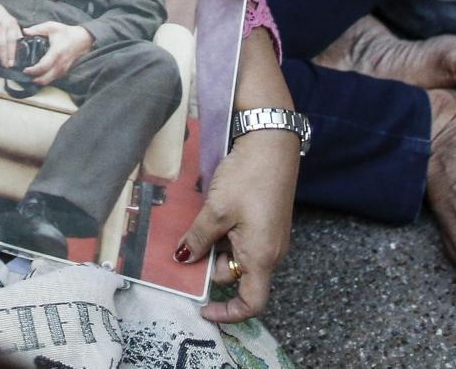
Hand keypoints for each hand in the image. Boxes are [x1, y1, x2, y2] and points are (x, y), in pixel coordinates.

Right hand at [0, 0, 21, 68]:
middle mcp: (4, 22)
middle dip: (7, 55)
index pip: (16, 39)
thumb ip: (11, 32)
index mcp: (12, 22)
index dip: (14, 52)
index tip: (13, 62)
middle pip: (8, 42)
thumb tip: (16, 49)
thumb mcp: (7, 19)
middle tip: (7, 65)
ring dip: (0, 52)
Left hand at [21, 21, 93, 83]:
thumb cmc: (67, 33)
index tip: (24, 70)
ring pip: (49, 81)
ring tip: (30, 75)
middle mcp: (60, 64)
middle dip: (33, 79)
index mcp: (56, 52)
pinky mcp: (65, 72)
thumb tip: (24, 31)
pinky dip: (45, 79)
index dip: (32, 71)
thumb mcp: (51, 27)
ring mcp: (63, 69)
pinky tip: (39, 74)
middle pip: (45, 79)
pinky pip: (53, 79)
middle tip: (25, 74)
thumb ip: (37, 29)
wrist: (83, 39)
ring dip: (39, 80)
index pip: (43, 67)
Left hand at [175, 124, 298, 321]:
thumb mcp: (216, 210)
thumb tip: (182, 258)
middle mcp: (271, 252)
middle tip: (189, 244)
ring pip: (238, 256)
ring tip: (199, 221)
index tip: (204, 309)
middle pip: (238, 276)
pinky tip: (211, 214)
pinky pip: (244, 240)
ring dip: (216, 246)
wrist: (272, 143)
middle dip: (212, 265)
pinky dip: (225, 234)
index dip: (228, 313)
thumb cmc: (249, 177)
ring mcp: (271, 237)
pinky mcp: (267, 222)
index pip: (252, 303)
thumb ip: (198, 238)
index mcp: (262, 257)